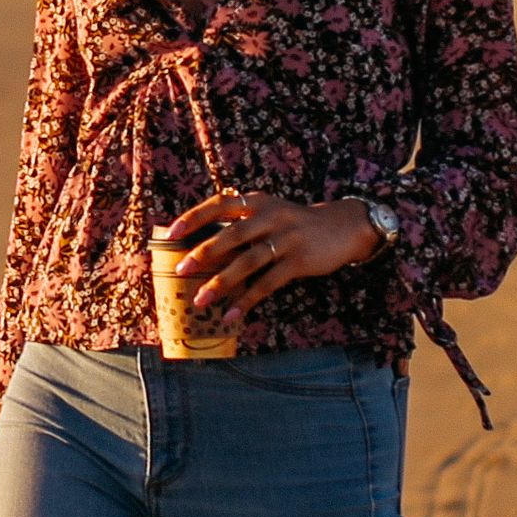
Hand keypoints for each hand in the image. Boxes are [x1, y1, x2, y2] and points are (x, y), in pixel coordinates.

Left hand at [164, 187, 382, 319]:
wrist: (343, 227)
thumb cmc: (297, 224)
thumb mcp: (271, 213)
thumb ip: (243, 224)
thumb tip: (204, 248)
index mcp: (258, 202)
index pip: (220, 204)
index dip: (195, 217)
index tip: (172, 233)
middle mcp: (271, 216)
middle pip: (231, 234)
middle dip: (204, 253)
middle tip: (182, 269)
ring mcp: (286, 238)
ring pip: (247, 262)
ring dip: (221, 283)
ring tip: (201, 300)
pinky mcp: (299, 261)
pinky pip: (267, 283)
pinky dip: (247, 300)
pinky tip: (231, 314)